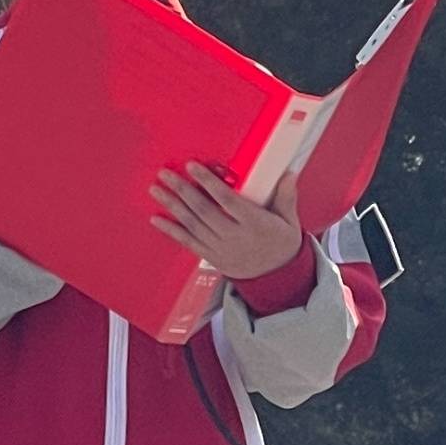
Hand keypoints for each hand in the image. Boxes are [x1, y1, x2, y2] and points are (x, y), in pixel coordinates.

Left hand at [150, 164, 305, 281]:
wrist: (276, 278)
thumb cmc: (282, 243)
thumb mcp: (289, 221)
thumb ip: (286, 197)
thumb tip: (289, 173)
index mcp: (254, 223)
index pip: (227, 200)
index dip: (208, 182)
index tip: (192, 166)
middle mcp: (234, 236)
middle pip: (204, 210)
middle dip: (182, 190)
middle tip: (164, 174)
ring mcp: (221, 248)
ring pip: (193, 225)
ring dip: (172, 206)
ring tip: (156, 189)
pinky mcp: (211, 257)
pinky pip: (188, 243)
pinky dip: (171, 231)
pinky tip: (156, 219)